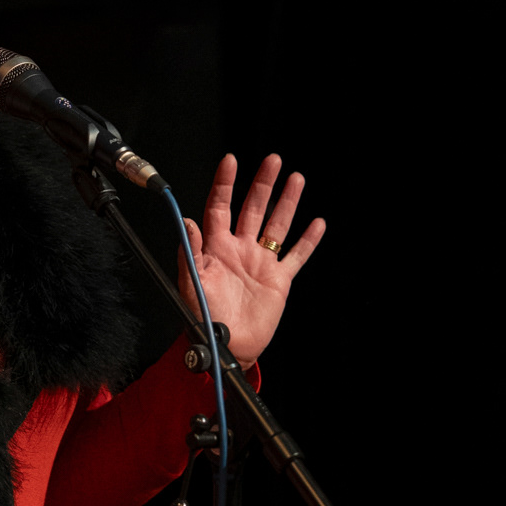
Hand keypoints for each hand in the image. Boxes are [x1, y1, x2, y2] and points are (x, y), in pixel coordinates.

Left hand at [178, 153, 324, 368]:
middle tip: (273, 160)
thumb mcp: (191, 283)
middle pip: (253, 208)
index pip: (220, 207)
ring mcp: (261, 263)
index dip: (225, 184)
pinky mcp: (279, 280)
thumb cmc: (204, 317)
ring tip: (296, 178)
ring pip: (277, 225)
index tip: (231, 161)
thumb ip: (190, 252)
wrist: (227, 345)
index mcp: (216, 248)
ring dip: (287, 202)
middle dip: (263, 184)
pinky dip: (308, 241)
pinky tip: (317, 223)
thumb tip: (188, 222)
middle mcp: (240, 250)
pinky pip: (296, 256)